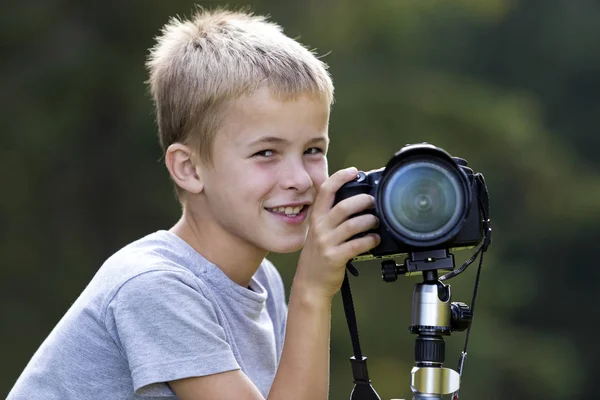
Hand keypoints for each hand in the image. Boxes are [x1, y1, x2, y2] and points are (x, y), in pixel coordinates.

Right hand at [295, 167, 380, 299]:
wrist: (310, 283)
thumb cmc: (318, 257)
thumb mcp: (318, 232)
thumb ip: (331, 218)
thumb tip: (354, 202)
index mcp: (316, 218)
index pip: (326, 191)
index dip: (340, 177)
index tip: (354, 171)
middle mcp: (319, 228)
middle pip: (342, 206)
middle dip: (362, 200)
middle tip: (373, 201)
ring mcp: (326, 243)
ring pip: (352, 225)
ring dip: (369, 220)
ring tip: (376, 221)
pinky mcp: (335, 258)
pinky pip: (356, 245)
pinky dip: (370, 240)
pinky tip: (375, 239)